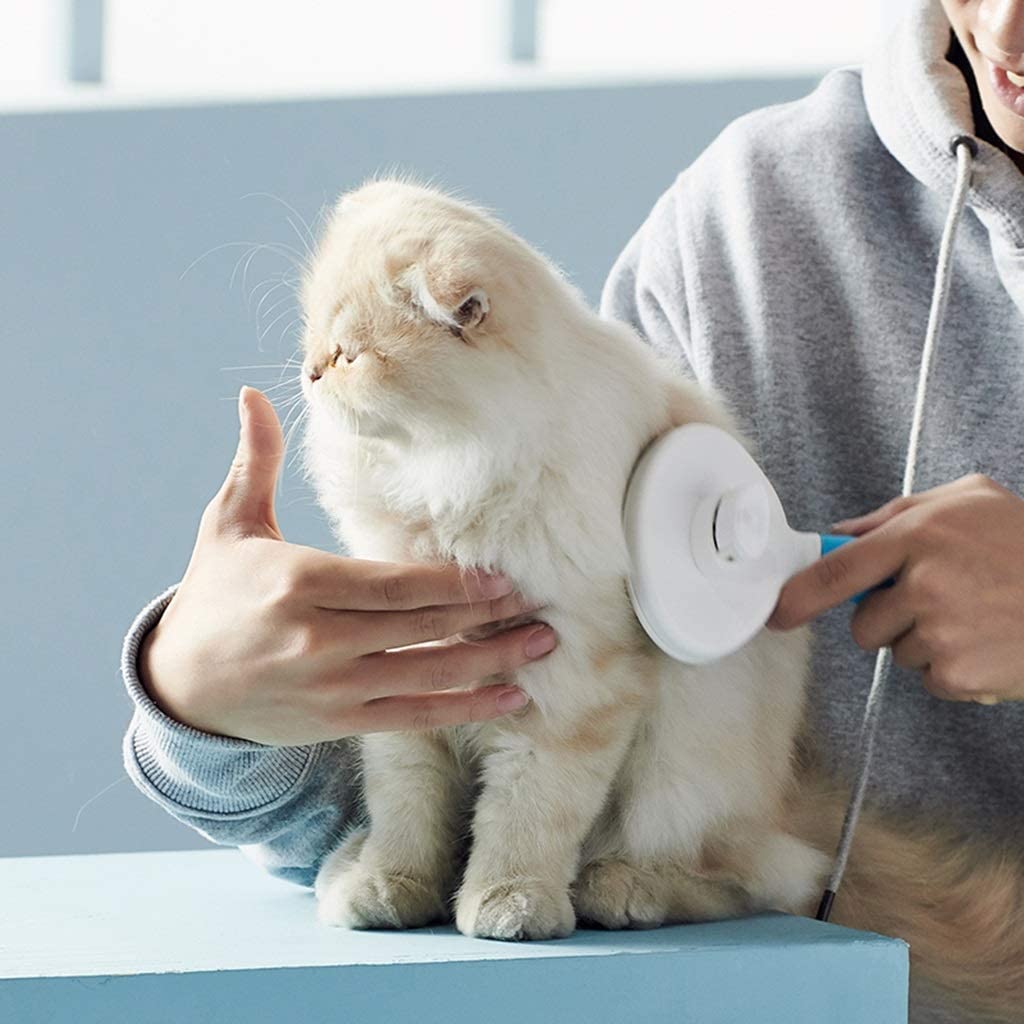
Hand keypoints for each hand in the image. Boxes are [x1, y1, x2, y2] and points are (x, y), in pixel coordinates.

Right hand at [139, 386, 556, 744]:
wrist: (178, 684)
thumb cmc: (214, 595)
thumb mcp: (229, 525)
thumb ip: (255, 462)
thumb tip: (251, 393)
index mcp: (301, 582)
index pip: (396, 584)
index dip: (454, 583)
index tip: (502, 577)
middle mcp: (319, 638)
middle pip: (422, 626)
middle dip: (487, 618)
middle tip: (542, 607)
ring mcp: (331, 687)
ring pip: (427, 674)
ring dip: (491, 663)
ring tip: (541, 647)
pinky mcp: (337, 722)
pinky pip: (413, 717)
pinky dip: (463, 709)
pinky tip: (506, 698)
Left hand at [766, 474, 1023, 702]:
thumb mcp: (970, 500)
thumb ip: (899, 513)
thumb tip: (843, 532)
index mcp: (917, 535)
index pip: (836, 570)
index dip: (798, 595)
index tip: (778, 613)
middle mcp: (922, 583)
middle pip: (864, 625)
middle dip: (890, 620)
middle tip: (943, 602)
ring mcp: (940, 631)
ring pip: (899, 653)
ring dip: (928, 644)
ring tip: (978, 619)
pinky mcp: (959, 673)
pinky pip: (931, 681)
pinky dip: (956, 672)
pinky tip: (991, 645)